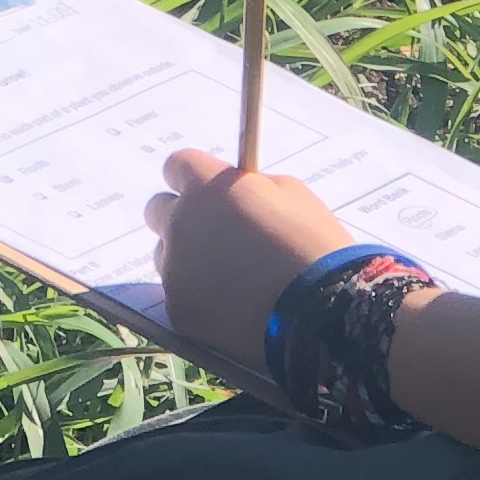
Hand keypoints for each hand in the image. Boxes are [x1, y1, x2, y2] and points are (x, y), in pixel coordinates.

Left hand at [145, 147, 353, 370]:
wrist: (321, 313)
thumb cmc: (313, 245)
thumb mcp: (289, 194)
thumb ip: (250, 187)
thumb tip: (236, 196)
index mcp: (206, 184)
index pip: (177, 165)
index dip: (195, 178)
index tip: (210, 191)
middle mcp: (180, 222)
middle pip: (159, 210)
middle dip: (182, 216)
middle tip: (215, 233)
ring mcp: (175, 269)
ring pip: (166, 255)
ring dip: (187, 259)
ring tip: (230, 278)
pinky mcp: (179, 310)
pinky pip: (180, 295)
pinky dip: (199, 298)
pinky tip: (233, 307)